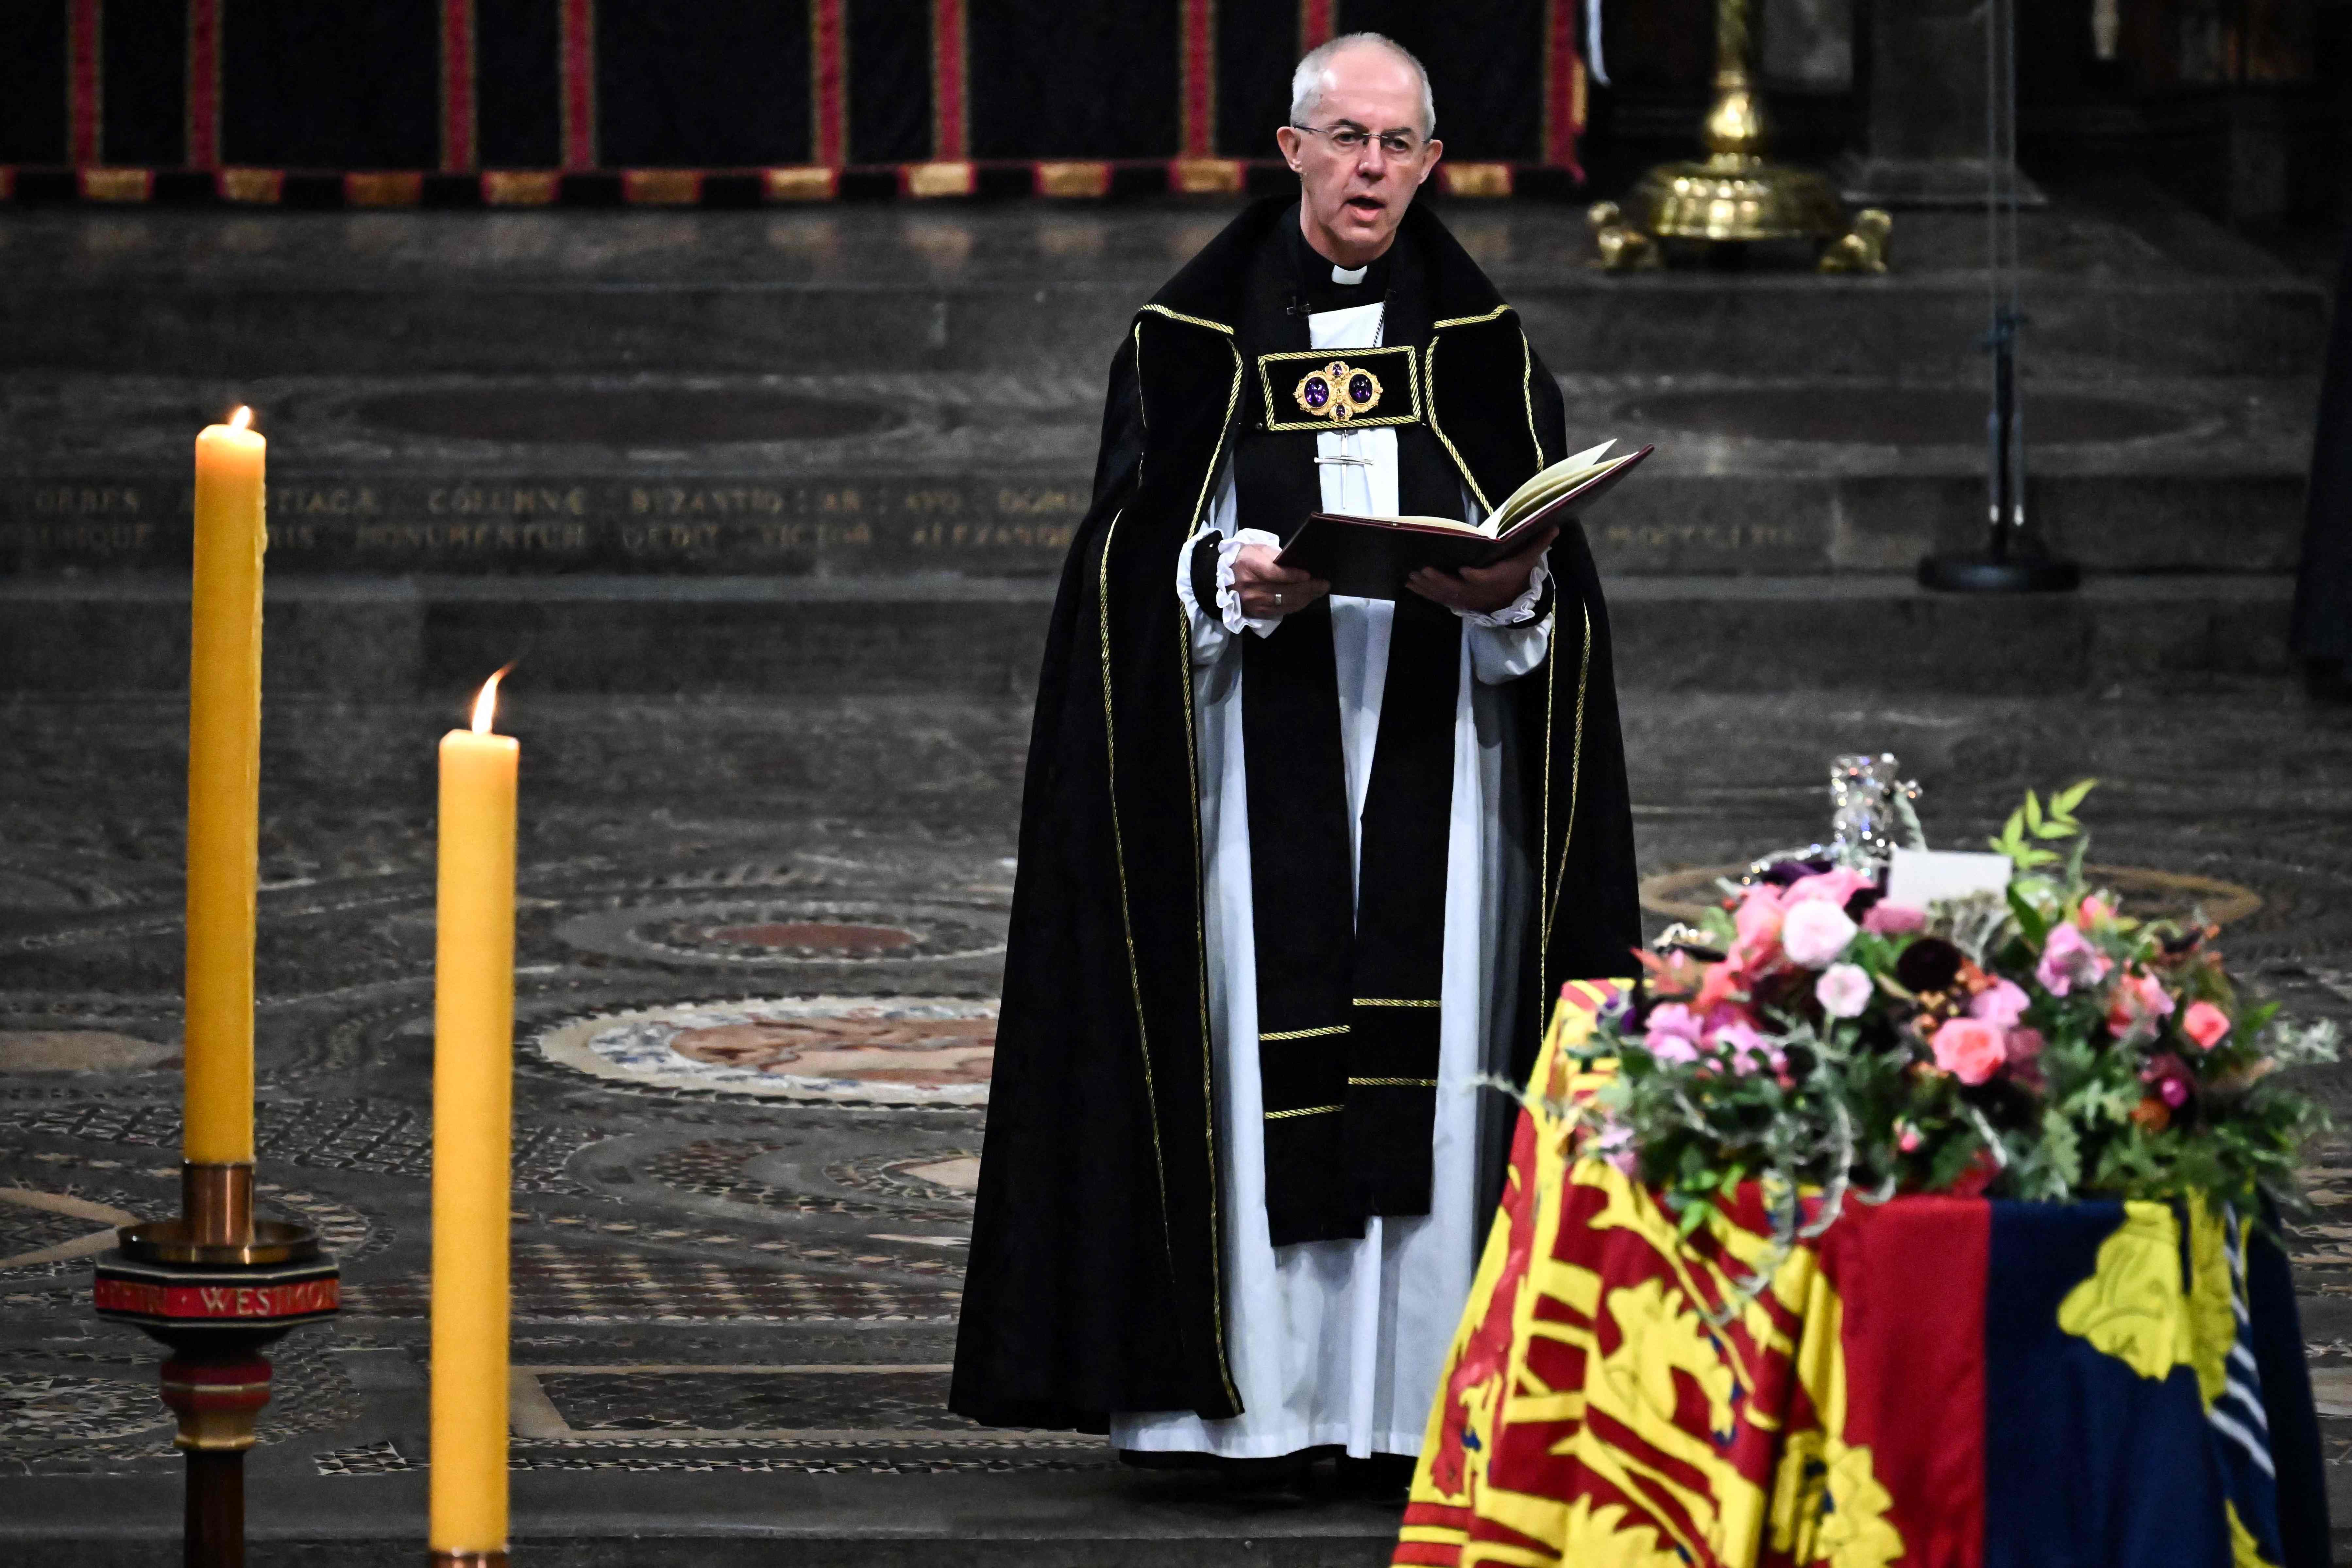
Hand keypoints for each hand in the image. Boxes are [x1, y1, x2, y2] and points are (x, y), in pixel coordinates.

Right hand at [1229, 544, 1329, 619]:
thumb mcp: (1257, 549)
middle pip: (1284, 591)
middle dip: (1308, 588)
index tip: (1309, 575)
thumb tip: (1297, 564)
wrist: (1221, 578)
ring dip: (1306, 598)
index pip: (1274, 574)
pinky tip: (1306, 599)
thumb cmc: (1243, 559)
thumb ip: (1276, 556)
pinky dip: (1296, 605)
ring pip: (1285, 603)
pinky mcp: (1257, 613)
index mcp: (1249, 566)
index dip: (1292, 576)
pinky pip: (1281, 611)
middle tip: (1324, 584)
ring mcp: (1254, 603)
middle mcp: (1250, 587)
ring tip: (1319, 591)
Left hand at [1406, 526, 1556, 615]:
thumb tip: (1554, 527)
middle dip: (1439, 580)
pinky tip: (1409, 584)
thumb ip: (1537, 544)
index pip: (1484, 579)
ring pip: (1443, 593)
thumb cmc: (1516, 575)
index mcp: (1495, 580)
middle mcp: (1477, 592)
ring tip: (1411, 576)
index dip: (1474, 577)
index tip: (1464, 571)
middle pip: (1456, 588)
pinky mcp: (1456, 600)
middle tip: (1424, 570)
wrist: (1510, 601)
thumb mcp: (1528, 560)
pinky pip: (1438, 598)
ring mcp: (1465, 598)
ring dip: (1426, 586)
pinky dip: (1423, 592)